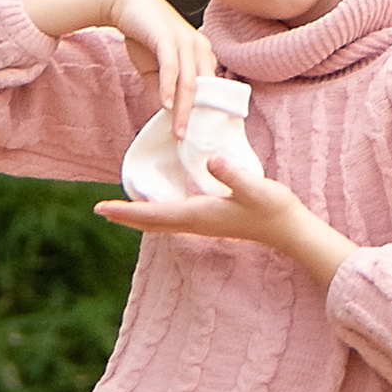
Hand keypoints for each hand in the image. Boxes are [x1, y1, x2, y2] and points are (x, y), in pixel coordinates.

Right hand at [22, 0, 215, 134]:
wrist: (126, 3)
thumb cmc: (144, 35)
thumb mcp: (155, 68)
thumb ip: (162, 89)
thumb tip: (165, 115)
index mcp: (203, 54)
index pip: (212, 89)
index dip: (208, 113)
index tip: (202, 136)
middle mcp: (201, 47)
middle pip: (205, 90)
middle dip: (199, 118)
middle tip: (193, 142)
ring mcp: (186, 41)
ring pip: (190, 83)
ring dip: (184, 110)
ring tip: (178, 132)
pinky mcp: (168, 37)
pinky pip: (172, 68)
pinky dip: (168, 88)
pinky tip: (163, 106)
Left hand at [97, 150, 356, 289]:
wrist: (291, 230)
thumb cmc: (274, 208)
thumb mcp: (255, 187)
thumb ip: (233, 174)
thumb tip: (211, 161)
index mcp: (198, 214)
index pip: (153, 214)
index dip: (126, 212)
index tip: (101, 209)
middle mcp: (196, 222)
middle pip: (151, 223)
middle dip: (126, 217)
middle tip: (101, 210)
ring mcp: (203, 224)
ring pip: (162, 222)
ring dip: (140, 216)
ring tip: (121, 209)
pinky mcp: (211, 220)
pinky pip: (174, 218)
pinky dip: (158, 213)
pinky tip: (158, 204)